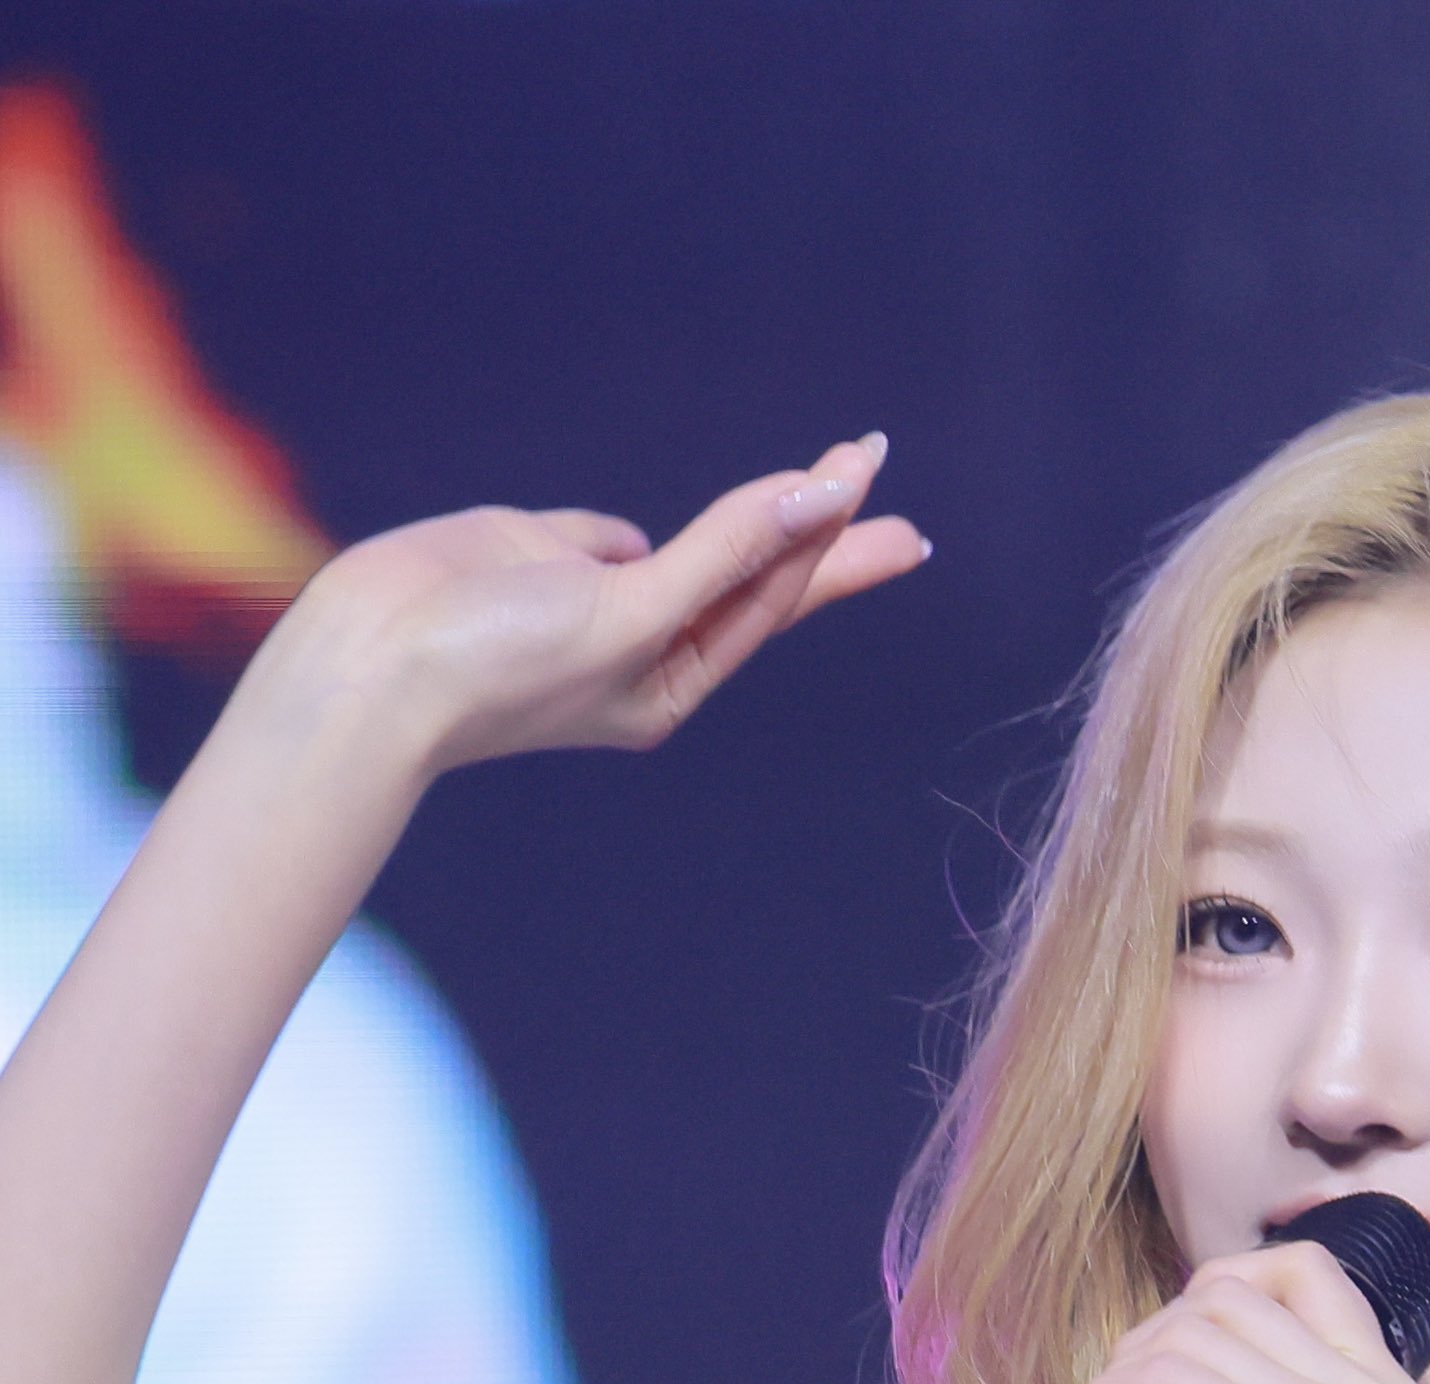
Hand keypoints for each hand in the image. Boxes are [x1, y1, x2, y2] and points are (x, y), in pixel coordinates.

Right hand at [242, 433, 924, 781]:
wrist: (369, 667)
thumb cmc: (500, 665)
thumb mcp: (629, 614)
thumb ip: (721, 553)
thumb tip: (810, 501)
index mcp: (669, 683)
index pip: (768, 599)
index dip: (826, 537)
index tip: (868, 475)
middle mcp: (638, 646)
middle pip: (750, 577)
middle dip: (816, 527)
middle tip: (874, 469)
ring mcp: (586, 602)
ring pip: (688, 547)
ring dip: (745, 516)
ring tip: (818, 481)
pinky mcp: (532, 559)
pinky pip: (602, 537)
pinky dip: (621, 529)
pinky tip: (638, 536)